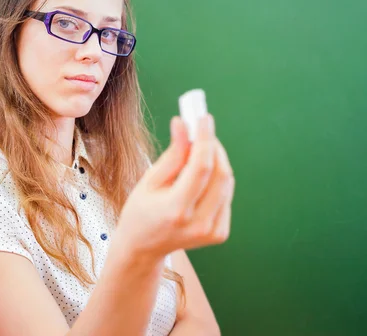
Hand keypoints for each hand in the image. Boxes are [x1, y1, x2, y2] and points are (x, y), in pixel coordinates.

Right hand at [116, 114, 234, 259]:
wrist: (143, 248)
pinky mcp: (219, 233)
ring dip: (216, 161)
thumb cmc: (140, 211)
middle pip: (220, 174)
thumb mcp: (150, 180)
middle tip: (203, 130)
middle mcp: (198, 223)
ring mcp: (212, 231)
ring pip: (226, 183)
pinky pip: (225, 195)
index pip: (201, 167)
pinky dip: (216, 180)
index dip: (205, 139)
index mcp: (176, 210)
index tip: (204, 118)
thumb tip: (183, 124)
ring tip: (197, 153)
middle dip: (214, 147)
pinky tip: (200, 179)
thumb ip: (173, 154)